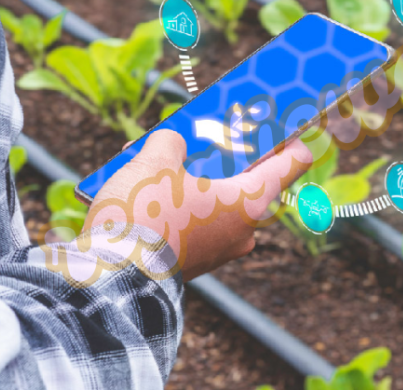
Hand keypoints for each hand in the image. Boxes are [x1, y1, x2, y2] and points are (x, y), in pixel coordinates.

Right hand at [87, 130, 311, 280]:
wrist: (110, 279)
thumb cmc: (143, 215)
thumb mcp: (154, 160)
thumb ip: (172, 141)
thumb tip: (174, 142)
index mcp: (250, 202)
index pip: (292, 163)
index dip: (291, 137)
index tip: (288, 123)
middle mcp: (244, 231)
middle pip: (250, 182)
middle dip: (229, 157)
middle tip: (212, 134)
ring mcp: (221, 252)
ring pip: (219, 204)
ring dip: (199, 182)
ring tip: (166, 158)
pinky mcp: (195, 265)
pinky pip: (198, 225)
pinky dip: (183, 206)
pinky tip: (151, 190)